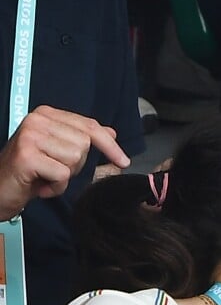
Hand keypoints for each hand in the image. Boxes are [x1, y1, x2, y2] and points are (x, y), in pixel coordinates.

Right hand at [0, 105, 130, 220]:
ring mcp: (31, 136)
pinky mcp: (27, 155)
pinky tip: (41, 186)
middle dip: (76, 165)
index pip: (89, 126)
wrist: (1, 189)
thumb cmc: (32, 172)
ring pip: (75, 159)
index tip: (124, 161)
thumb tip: (111, 132)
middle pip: (84, 144)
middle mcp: (38, 120)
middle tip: (54, 169)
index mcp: (48, 115)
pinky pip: (63, 174)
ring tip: (46, 176)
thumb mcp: (61, 153)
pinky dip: (56, 187)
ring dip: (65, 176)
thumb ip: (83, 140)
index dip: (110, 145)